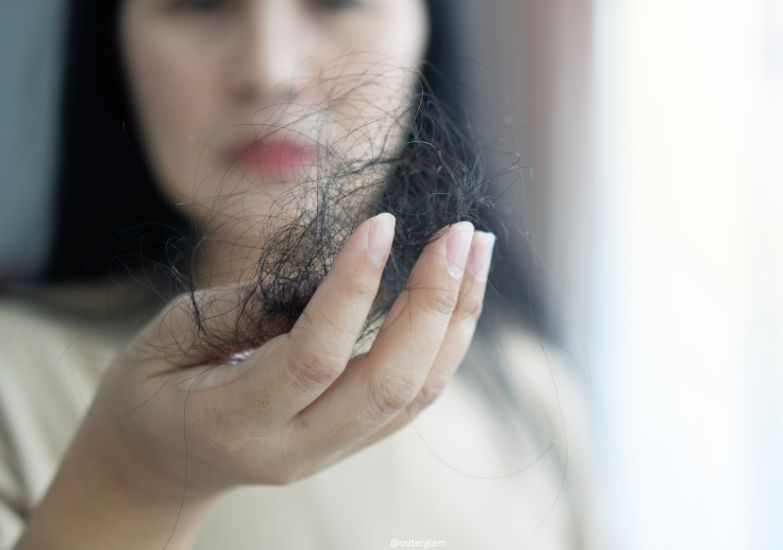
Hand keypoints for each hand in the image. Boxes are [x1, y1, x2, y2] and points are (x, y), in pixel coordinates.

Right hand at [83, 213, 494, 497]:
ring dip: (456, 318)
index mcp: (234, 421)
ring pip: (416, 392)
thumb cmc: (153, 387)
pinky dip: (445, 342)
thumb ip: (249, 308)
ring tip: (477, 249)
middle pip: (389, 383)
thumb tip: (332, 278)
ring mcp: (331, 452)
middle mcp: (295, 448)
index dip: (353, 288)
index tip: (381, 222)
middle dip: (433, 302)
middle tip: (460, 233)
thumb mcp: (171, 336)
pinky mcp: (353, 442)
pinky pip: (415, 396)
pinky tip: (459, 293)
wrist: (159, 464)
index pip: (314, 356)